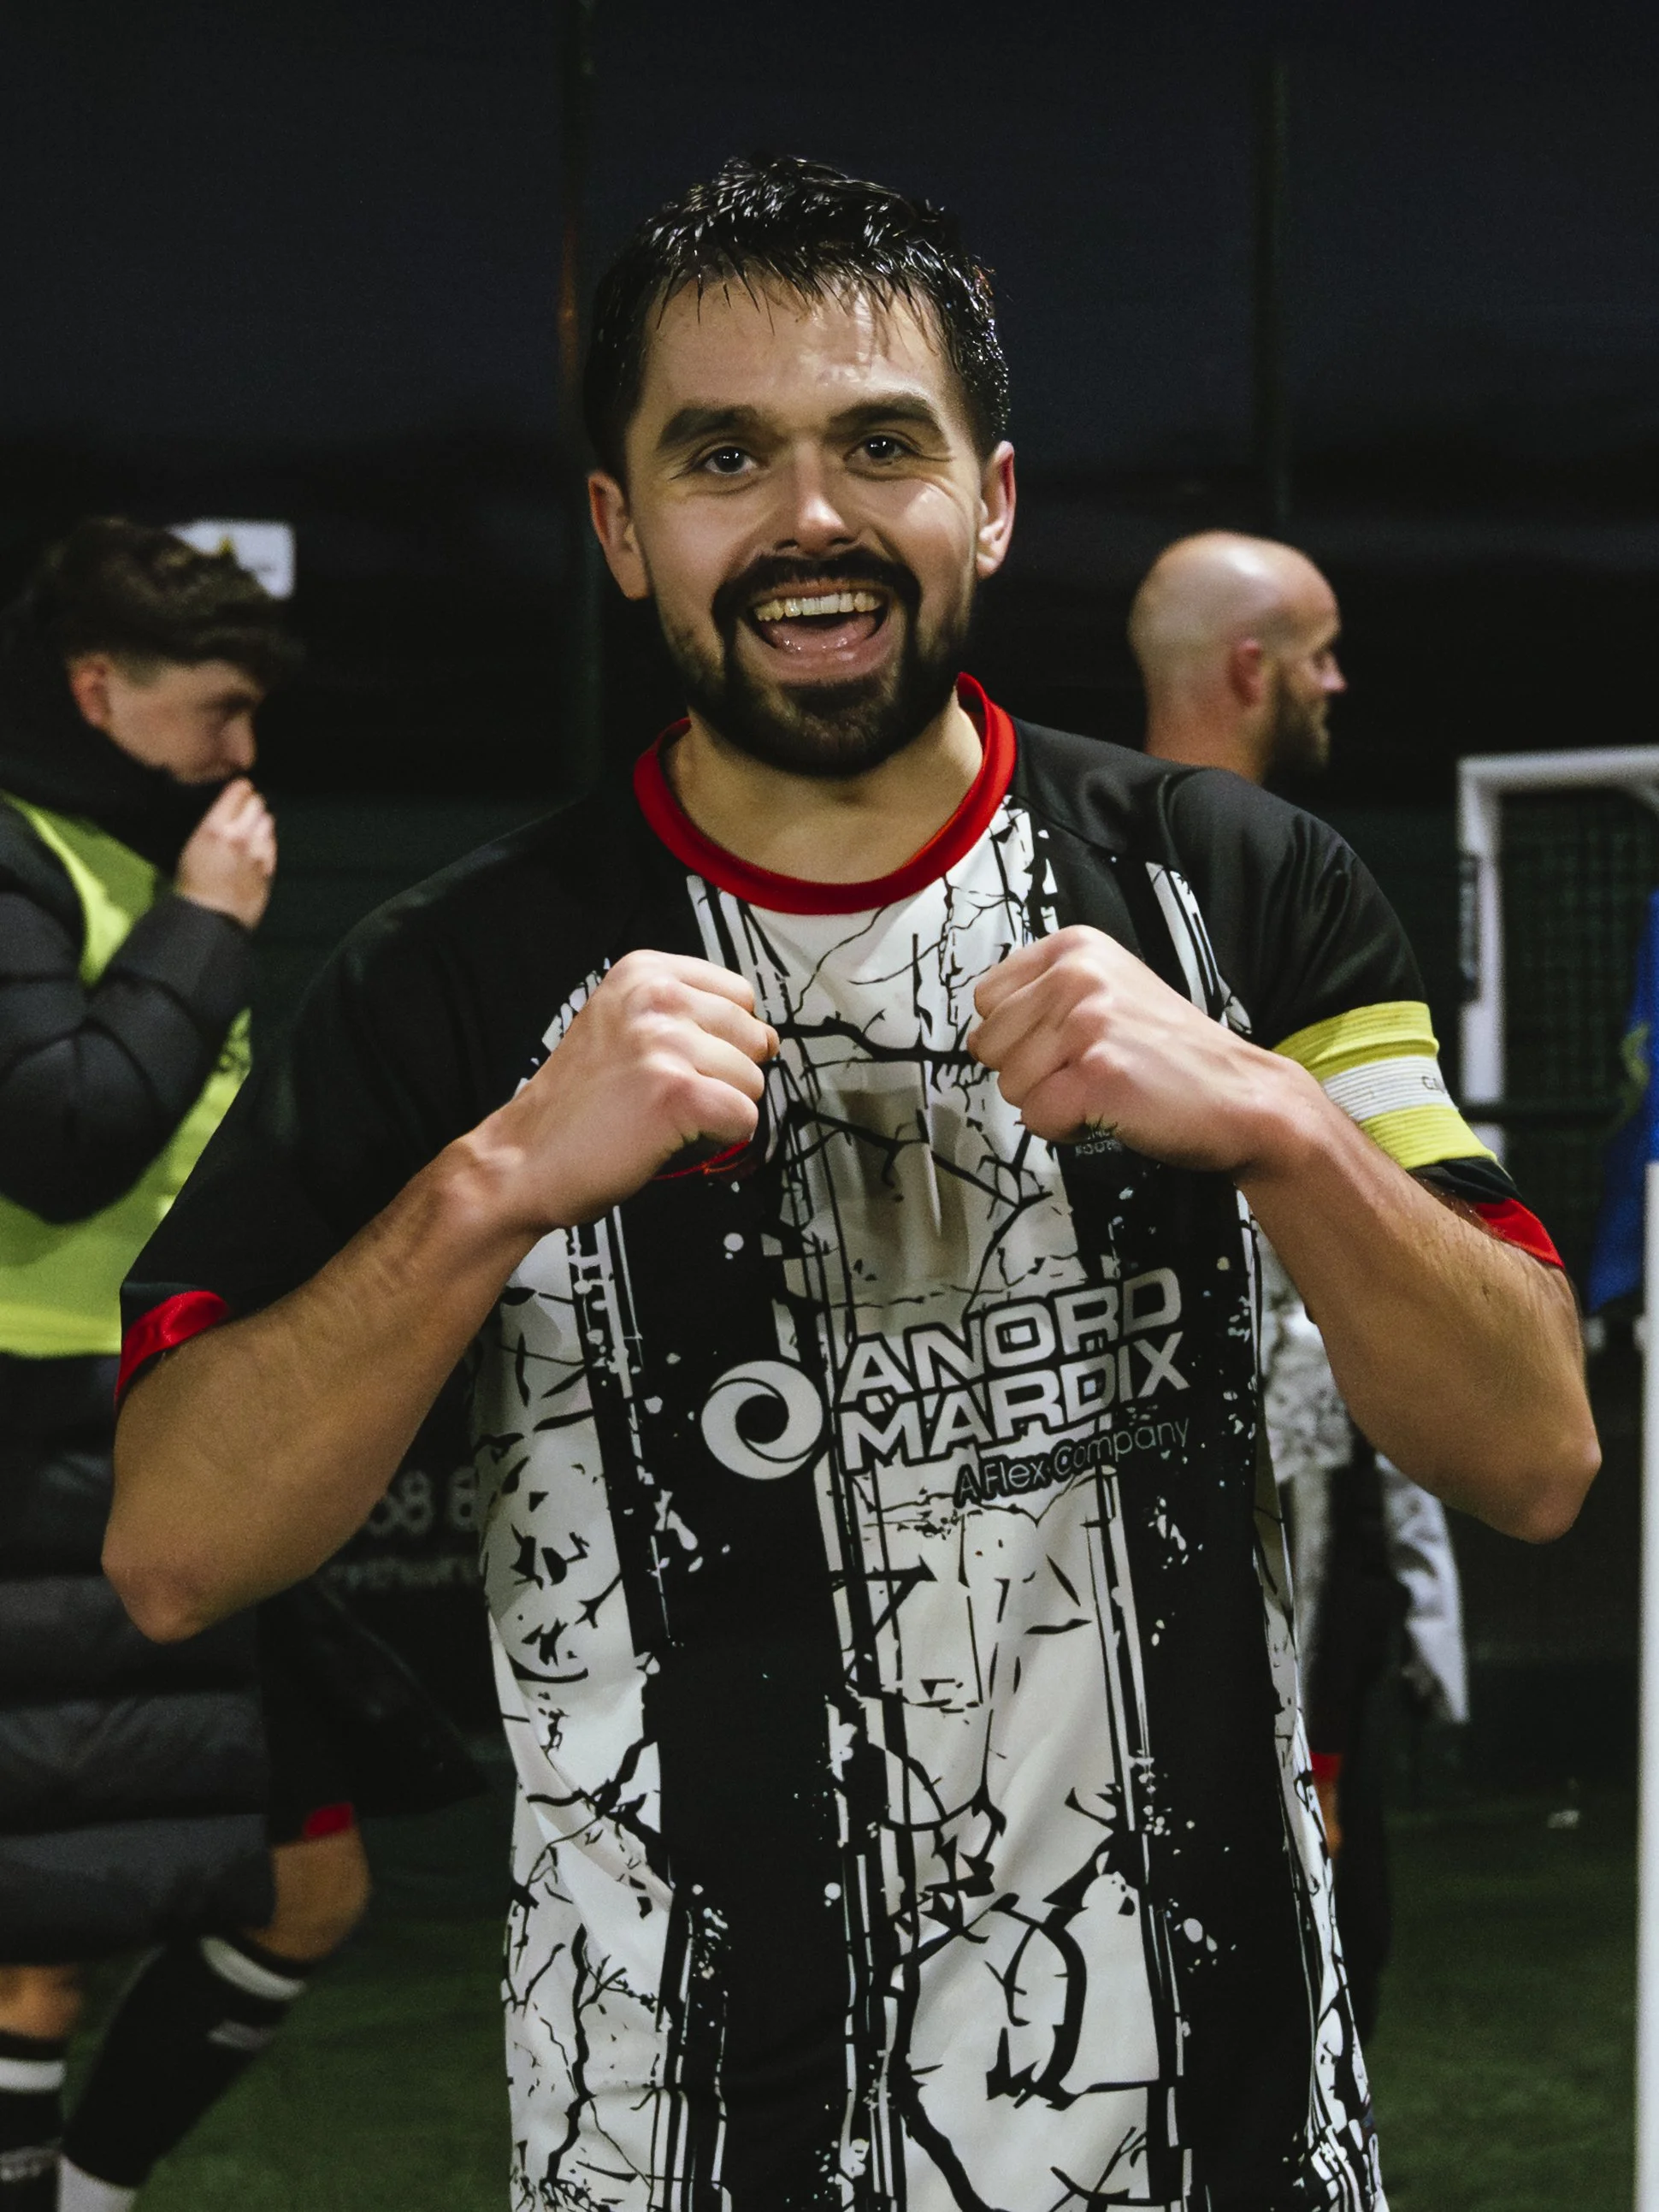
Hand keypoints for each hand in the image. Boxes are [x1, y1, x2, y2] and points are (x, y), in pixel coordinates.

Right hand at [175, 779, 276, 930]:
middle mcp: (239, 835)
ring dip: (260, 821)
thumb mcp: (193, 845)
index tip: (239, 790)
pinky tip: (257, 846)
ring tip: (250, 829)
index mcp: (215, 828)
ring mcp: (257, 852)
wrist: (209, 918)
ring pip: (268, 821)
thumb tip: (229, 811)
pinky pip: (272, 843)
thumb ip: (214, 824)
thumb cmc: (193, 882)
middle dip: (251, 804)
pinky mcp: (268, 867)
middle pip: (257, 803)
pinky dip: (266, 840)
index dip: (240, 789)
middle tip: (244, 810)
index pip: (239, 792)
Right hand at [467, 951, 778, 1233]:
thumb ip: (683, 1016)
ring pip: (752, 1080)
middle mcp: (654, 997)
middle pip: (752, 1035)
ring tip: (666, 1116)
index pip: (739, 994)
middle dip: (727, 1075)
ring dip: (720, 1109)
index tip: (693, 1059)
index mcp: (642, 971)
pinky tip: (676, 1136)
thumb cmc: (574, 1105)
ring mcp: (665, 1043)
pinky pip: (744, 1118)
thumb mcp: (620, 1025)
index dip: (726, 1037)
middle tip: (672, 1095)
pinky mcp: (677, 1093)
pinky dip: (721, 1139)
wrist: (522, 1158)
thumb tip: (765, 1036)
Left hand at [967, 926, 1310, 1172]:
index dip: (1019, 1036)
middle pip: (989, 1044)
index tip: (1067, 1044)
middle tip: (1090, 1071)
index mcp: (1075, 947)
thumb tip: (982, 1032)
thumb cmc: (1172, 1056)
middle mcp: (1077, 974)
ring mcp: (1087, 1022)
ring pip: (1010, 1085)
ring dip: (1052, 1102)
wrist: (1243, 1095)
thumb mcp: (1109, 992)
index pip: (986, 998)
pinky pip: (1037, 1118)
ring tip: (1106, 1090)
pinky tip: (1111, 1112)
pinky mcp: (1095, 1074)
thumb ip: (1044, 997)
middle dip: (1030, 1072)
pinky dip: (1067, 1130)